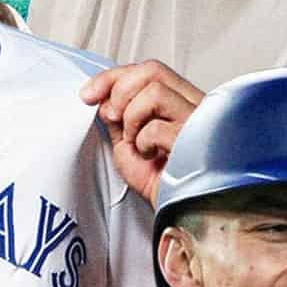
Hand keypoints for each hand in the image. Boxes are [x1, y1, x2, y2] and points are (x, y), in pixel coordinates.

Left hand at [81, 59, 204, 207]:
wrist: (179, 215)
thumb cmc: (161, 184)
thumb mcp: (130, 143)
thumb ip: (120, 116)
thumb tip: (104, 98)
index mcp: (180, 102)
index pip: (149, 71)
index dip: (113, 77)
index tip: (88, 94)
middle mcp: (193, 105)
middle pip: (152, 71)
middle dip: (119, 90)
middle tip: (112, 117)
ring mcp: (197, 120)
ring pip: (154, 91)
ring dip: (132, 117)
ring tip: (137, 142)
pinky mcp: (196, 140)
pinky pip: (156, 127)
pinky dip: (143, 142)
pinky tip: (151, 156)